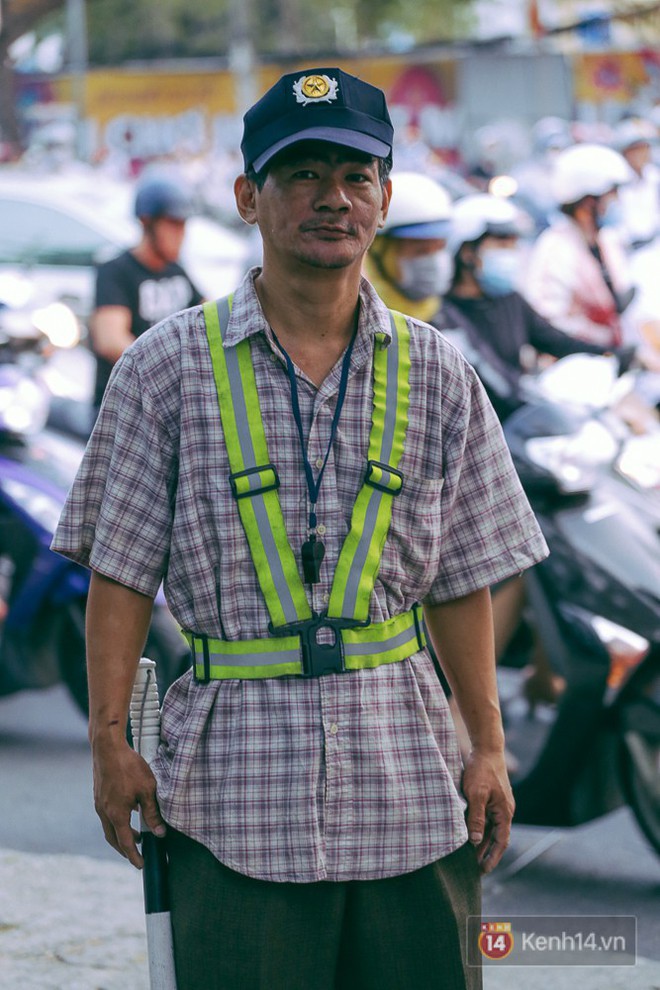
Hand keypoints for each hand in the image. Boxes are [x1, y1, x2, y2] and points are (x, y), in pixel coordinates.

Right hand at [92, 737, 165, 868]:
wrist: (107, 747)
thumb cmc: (129, 766)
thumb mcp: (147, 789)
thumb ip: (152, 813)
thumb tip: (159, 833)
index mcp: (116, 814)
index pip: (125, 843)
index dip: (134, 856)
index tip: (141, 865)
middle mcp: (104, 812)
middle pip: (114, 839)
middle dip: (125, 849)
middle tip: (137, 854)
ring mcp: (99, 804)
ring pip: (109, 827)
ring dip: (121, 835)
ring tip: (136, 835)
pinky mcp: (99, 795)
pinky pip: (107, 815)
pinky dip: (117, 821)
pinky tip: (129, 812)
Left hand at [461, 748, 514, 873]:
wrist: (486, 748)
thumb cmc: (481, 769)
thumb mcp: (476, 794)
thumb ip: (476, 818)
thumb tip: (475, 841)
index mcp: (505, 812)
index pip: (501, 842)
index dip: (493, 857)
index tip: (483, 870)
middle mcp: (504, 810)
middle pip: (497, 838)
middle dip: (487, 854)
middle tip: (474, 869)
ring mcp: (499, 804)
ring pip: (491, 829)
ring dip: (482, 842)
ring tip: (470, 857)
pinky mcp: (491, 798)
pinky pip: (487, 819)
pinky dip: (480, 829)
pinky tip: (469, 835)